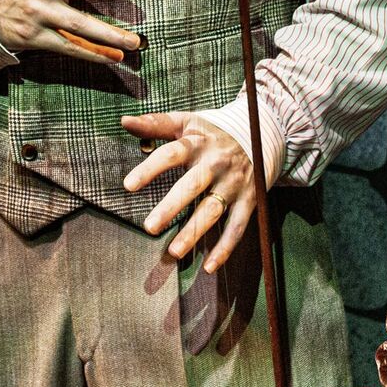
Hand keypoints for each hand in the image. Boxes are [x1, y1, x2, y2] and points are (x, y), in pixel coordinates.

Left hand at [121, 111, 275, 272]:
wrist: (261, 133)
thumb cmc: (212, 132)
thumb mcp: (187, 122)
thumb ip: (155, 124)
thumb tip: (124, 120)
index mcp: (198, 142)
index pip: (171, 154)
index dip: (150, 168)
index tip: (128, 186)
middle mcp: (217, 163)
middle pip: (193, 185)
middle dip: (172, 206)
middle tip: (149, 226)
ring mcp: (234, 183)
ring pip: (213, 210)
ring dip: (194, 232)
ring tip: (174, 252)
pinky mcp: (249, 200)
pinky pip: (237, 227)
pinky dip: (225, 248)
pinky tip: (209, 266)